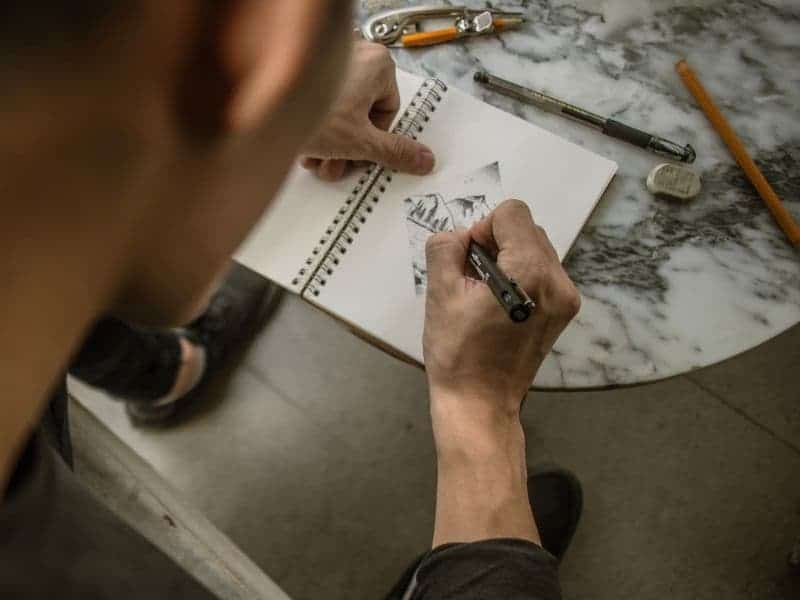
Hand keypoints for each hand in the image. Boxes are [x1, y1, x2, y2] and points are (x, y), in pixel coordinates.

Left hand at [300, 41, 435, 180]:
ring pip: (340, 114)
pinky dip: (313, 129)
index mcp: (378, 63)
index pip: (388, 111)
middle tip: (338, 163)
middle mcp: (354, 55)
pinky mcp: (304, 74)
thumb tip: (421, 159)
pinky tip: (303, 145)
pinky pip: (319, 105)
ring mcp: (328, 63)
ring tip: (317, 156)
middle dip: (348, 149)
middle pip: (362, 115)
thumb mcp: (361, 142)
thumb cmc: (310, 113)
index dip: (375, 141)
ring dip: (330, 146)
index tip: (362, 154)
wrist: (262, 111)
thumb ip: (395, 152)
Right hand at [423, 200, 580, 433]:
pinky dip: (520, 275)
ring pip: (535, 248)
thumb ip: (446, 248)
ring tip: (485, 293)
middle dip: (496, 243)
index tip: (468, 261)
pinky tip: (500, 303)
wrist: (480, 403)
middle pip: (527, 229)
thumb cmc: (458, 353)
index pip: (512, 213)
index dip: (483, 229)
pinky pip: (542, 271)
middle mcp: (558, 280)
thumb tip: (461, 237)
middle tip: (472, 277)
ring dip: (508, 258)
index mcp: (530, 271)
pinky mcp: (564, 311)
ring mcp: (566, 297)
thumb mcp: (440, 293)